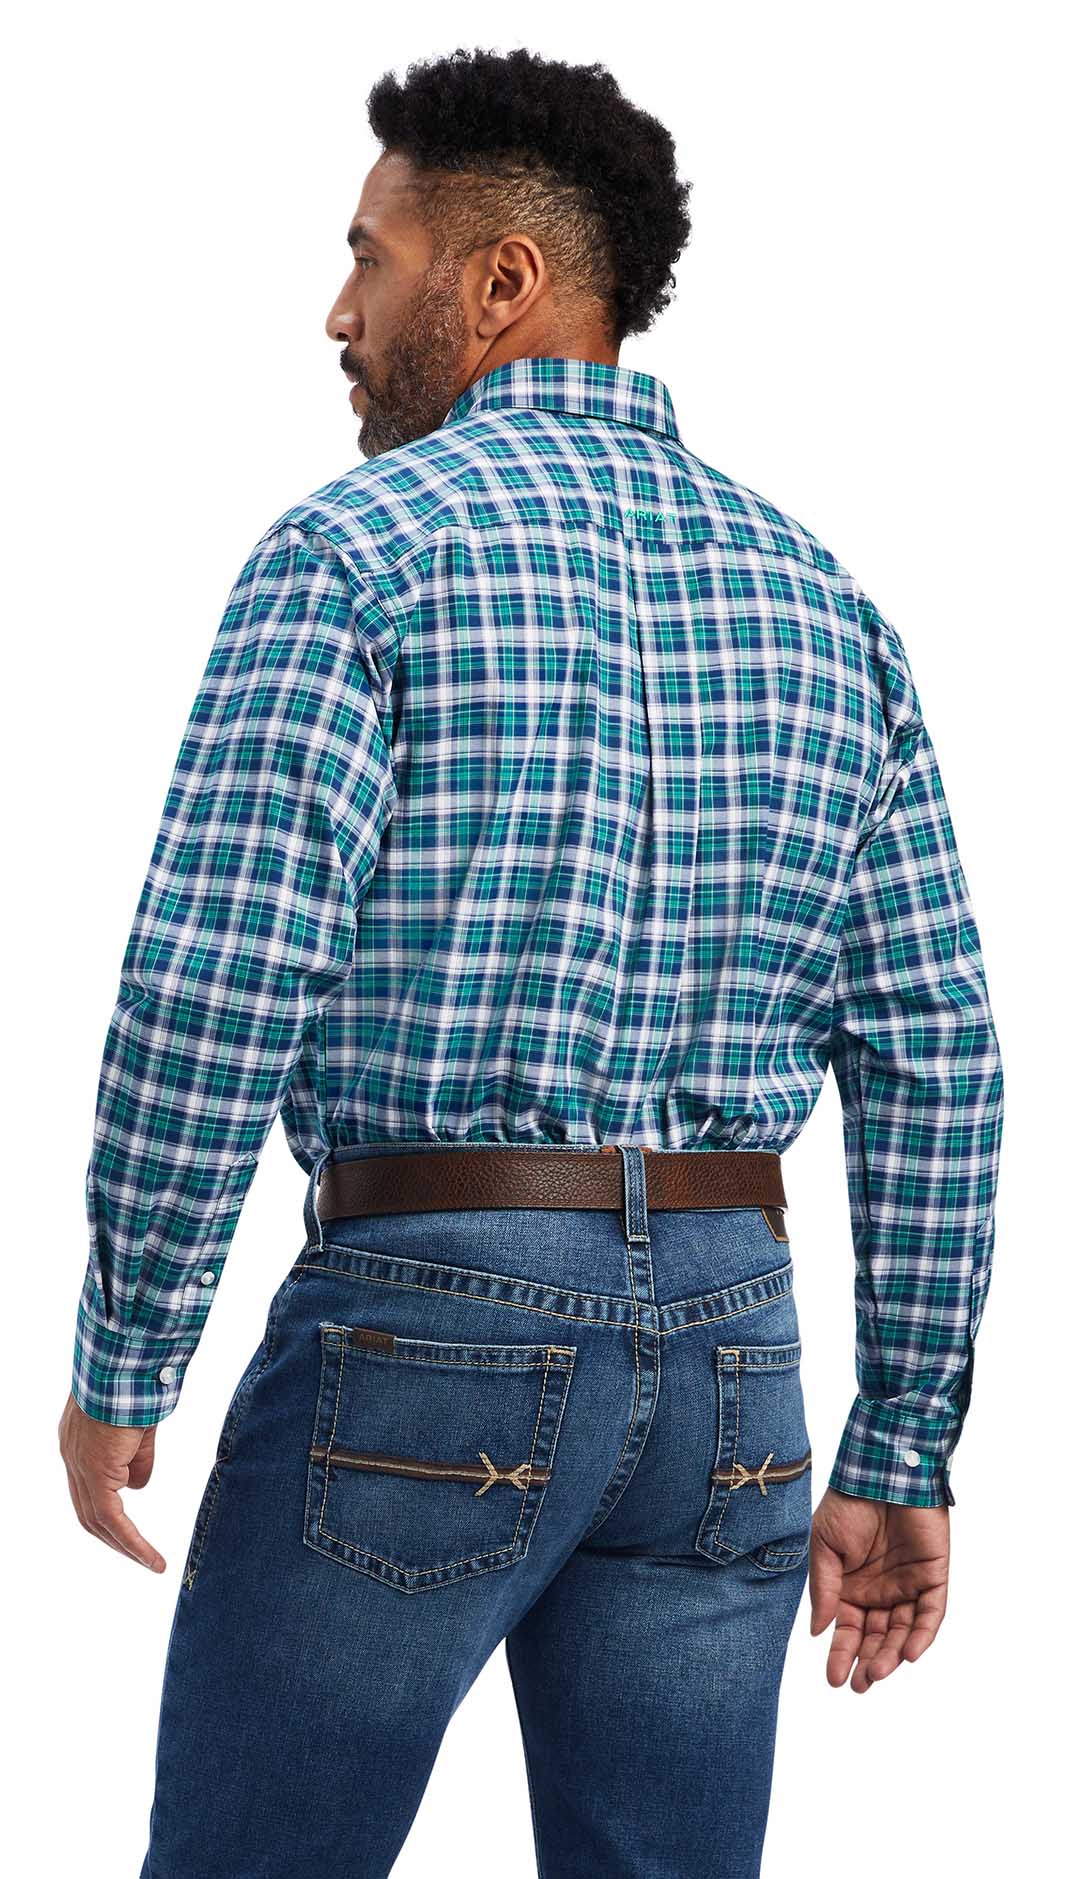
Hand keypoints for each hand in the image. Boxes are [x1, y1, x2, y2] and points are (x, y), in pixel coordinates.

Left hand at [58, 1392, 166, 1571]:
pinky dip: (130, 1540)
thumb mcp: (139, 1426)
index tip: (128, 1528)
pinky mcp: (94, 1470)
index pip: (89, 1489)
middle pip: (87, 1512)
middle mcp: (72, 1458)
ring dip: (124, 1544)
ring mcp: (79, 1465)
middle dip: (114, 1537)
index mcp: (79, 1444)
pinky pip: (110, 1516)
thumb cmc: (136, 1384)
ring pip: (97, 1519)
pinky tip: (148, 1555)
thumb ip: (137, 1458)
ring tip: (149, 1561)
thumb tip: (137, 1487)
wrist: (124, 1366)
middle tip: (138, 1555)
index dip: (108, 1512)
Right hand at [808, 1486, 948, 1691]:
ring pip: (902, 1631)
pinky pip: (930, 1613)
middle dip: (868, 1663)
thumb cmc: (848, 1503)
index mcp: (852, 1587)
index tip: (834, 1678)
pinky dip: (921, 1634)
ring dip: (891, 1654)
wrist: (882, 1471)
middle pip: (876, 1637)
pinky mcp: (932, 1576)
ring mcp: (908, 1585)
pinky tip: (908, 1653)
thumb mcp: (824, 1546)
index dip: (842, 1654)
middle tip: (860, 1685)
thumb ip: (824, 1588)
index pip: (848, 1630)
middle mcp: (880, 1592)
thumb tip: (818, 1632)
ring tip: (877, 1673)